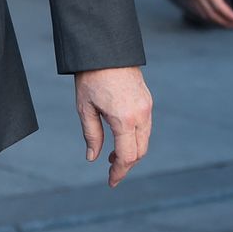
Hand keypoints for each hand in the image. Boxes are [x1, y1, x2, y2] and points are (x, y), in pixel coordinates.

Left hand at [75, 66, 152, 186]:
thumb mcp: (85, 108)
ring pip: (144, 140)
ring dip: (132, 152)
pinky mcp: (147, 100)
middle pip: (139, 152)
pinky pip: (145, 127)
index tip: (111, 182)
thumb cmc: (91, 77)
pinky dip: (136, 138)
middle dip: (126, 165)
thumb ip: (91, 135)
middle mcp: (140, 115)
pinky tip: (121, 137)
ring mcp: (147, 107)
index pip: (126, 157)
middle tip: (111, 171)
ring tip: (112, 155)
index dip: (119, 172)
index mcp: (124, 119)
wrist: (106, 48)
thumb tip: (93, 158)